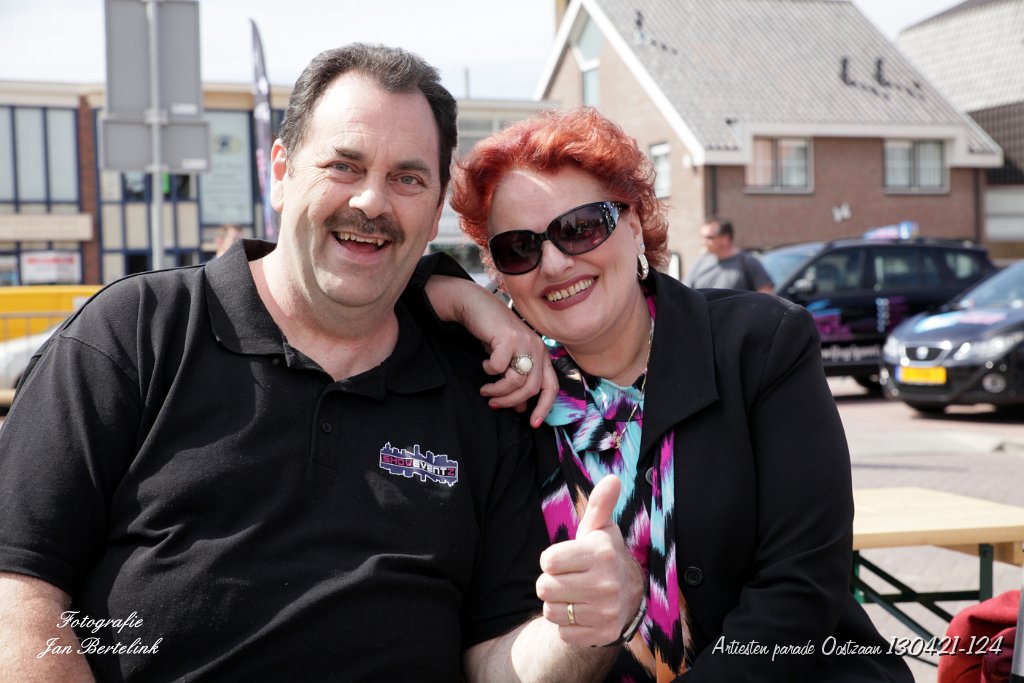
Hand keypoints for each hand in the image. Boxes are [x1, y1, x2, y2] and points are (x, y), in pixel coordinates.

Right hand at [424, 276, 556, 426]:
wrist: (476, 306)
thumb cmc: (493, 335)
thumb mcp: (509, 360)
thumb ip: (517, 381)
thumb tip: (522, 407)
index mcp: (542, 355)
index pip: (552, 387)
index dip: (545, 408)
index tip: (533, 423)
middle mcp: (538, 348)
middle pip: (532, 388)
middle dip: (511, 402)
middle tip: (494, 404)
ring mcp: (524, 342)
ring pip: (516, 381)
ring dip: (497, 391)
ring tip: (485, 390)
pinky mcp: (508, 338)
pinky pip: (499, 367)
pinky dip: (489, 371)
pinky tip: (484, 365)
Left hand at [535, 475, 645, 646]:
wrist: (630, 596)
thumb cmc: (604, 556)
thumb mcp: (600, 529)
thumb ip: (600, 504)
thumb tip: (613, 478)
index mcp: (601, 554)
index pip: (546, 562)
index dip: (552, 560)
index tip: (567, 559)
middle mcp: (606, 584)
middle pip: (544, 587)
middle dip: (551, 582)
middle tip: (569, 578)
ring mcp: (605, 612)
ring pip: (550, 611)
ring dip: (558, 604)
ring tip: (576, 595)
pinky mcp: (601, 635)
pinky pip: (562, 632)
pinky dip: (568, 624)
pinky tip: (583, 612)